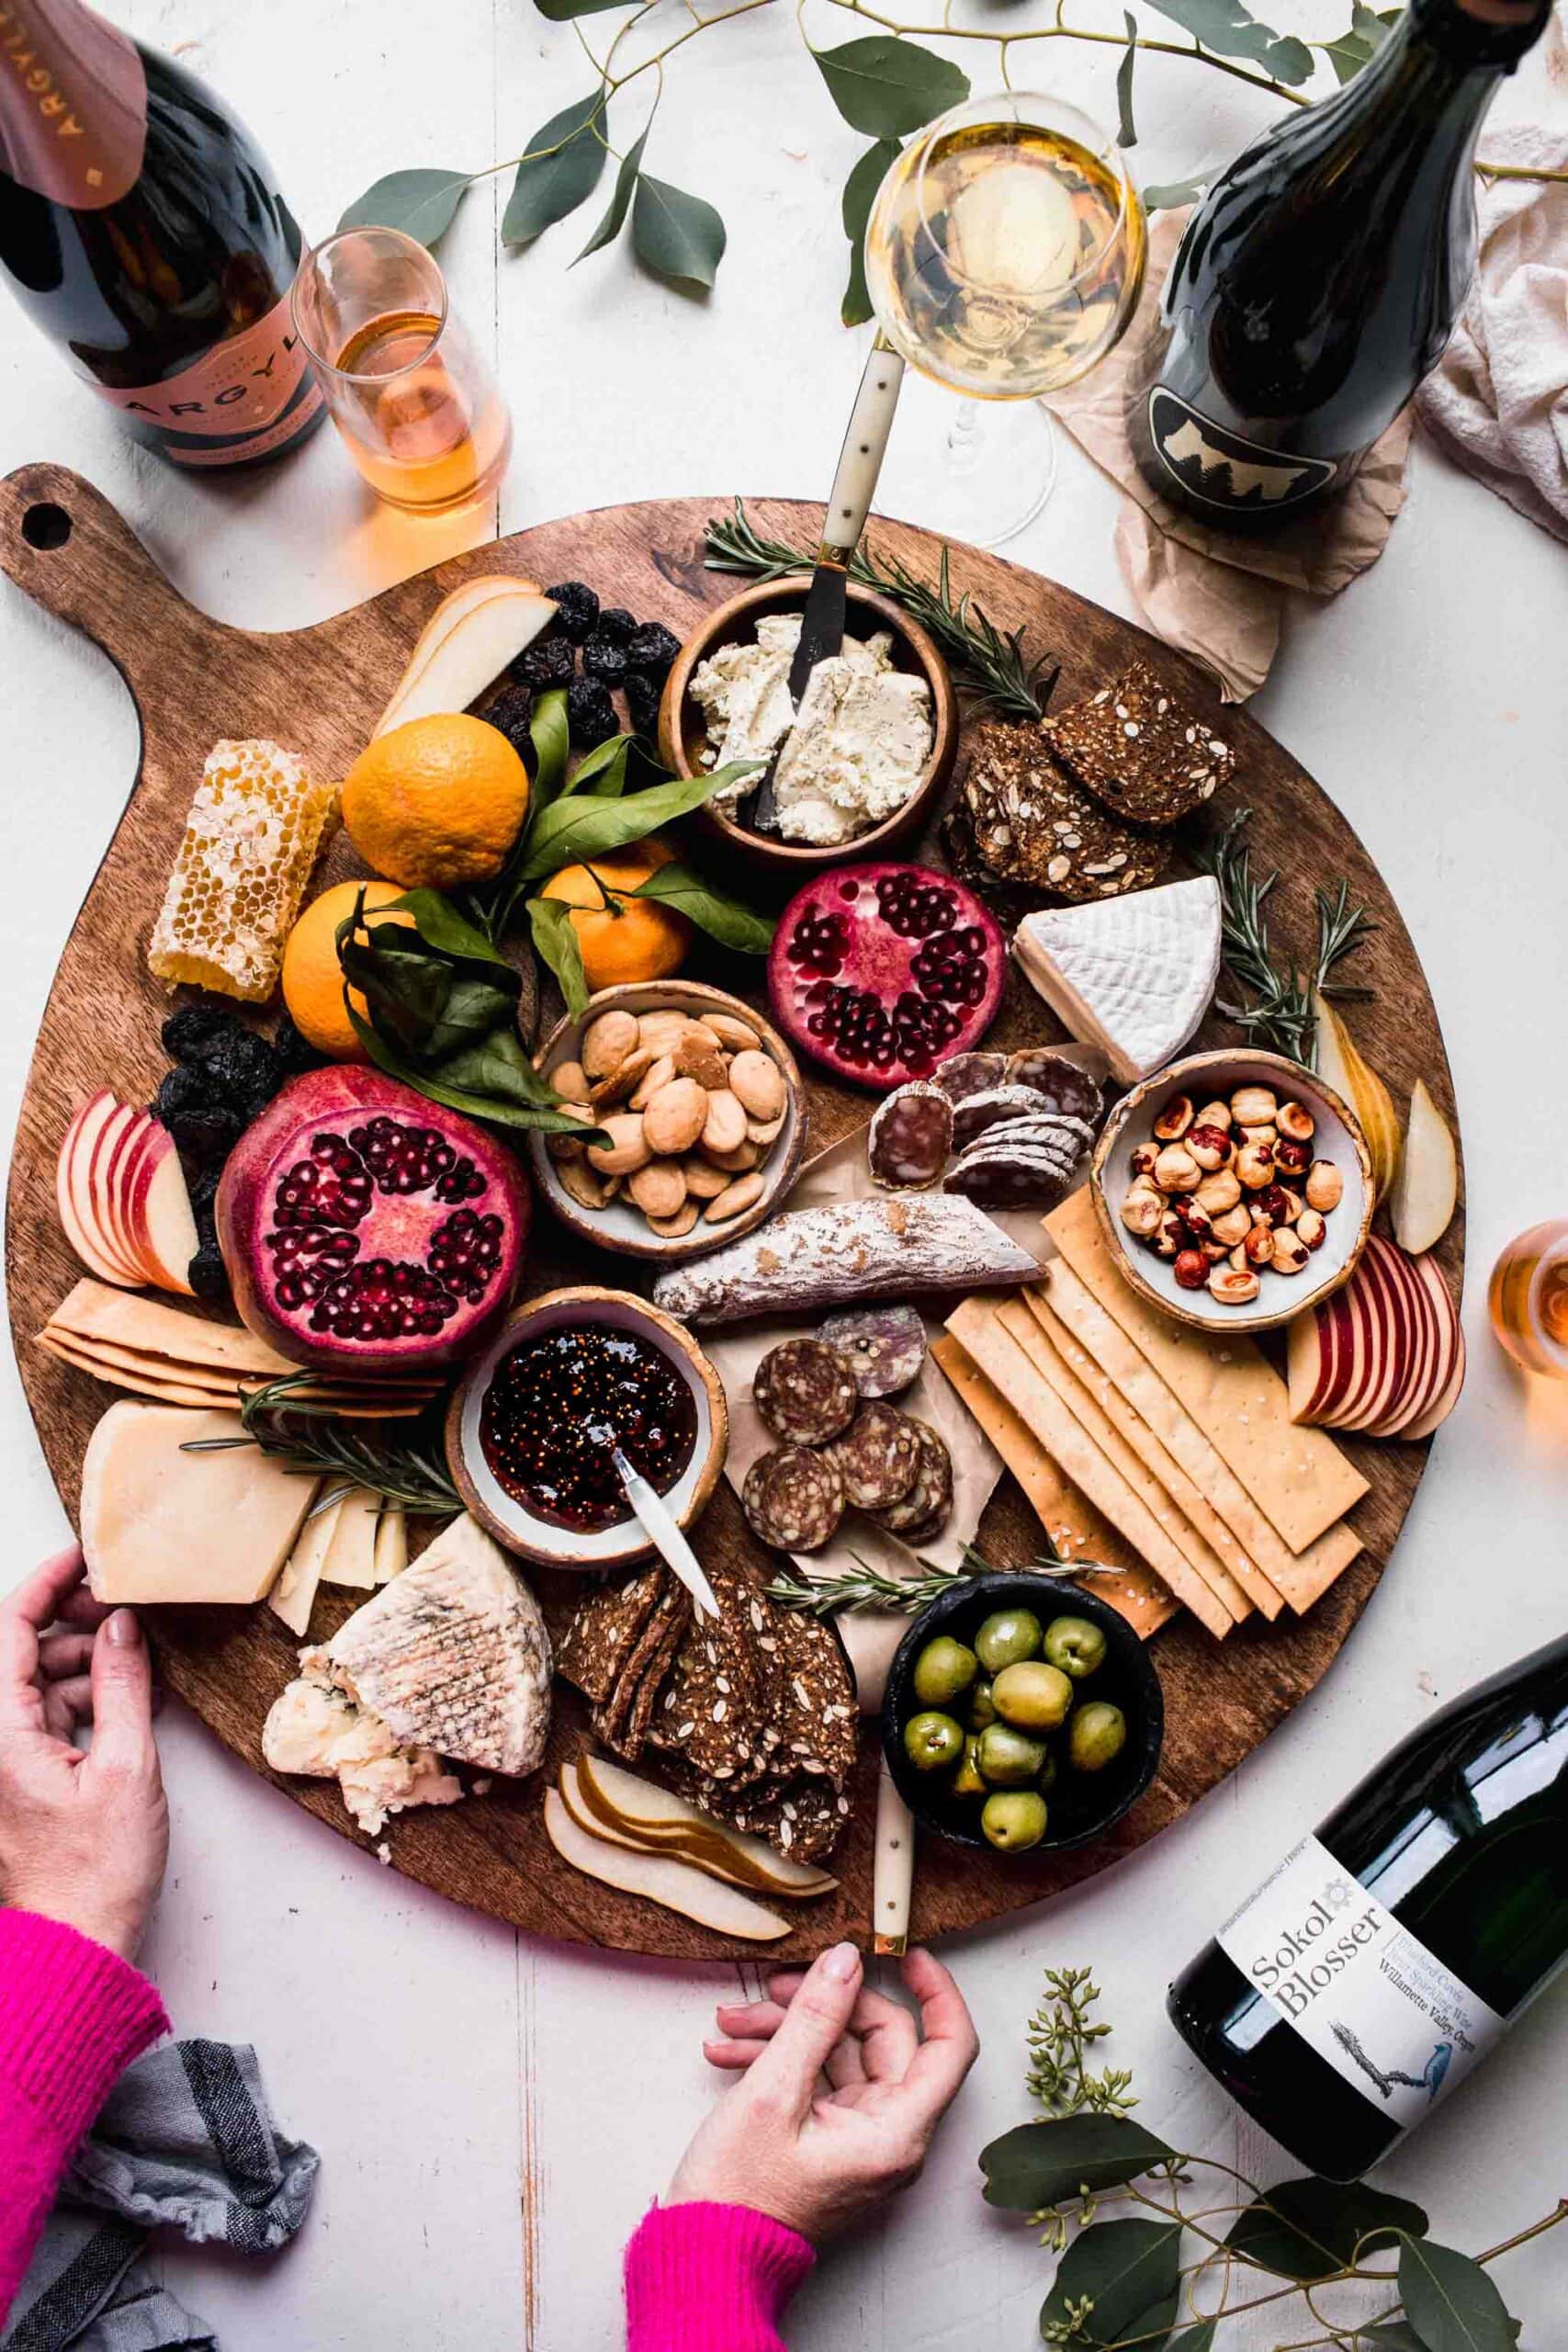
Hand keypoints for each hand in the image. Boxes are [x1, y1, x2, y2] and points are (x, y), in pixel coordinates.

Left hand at [0, 1547, 167, 1960]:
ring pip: (39, 1684)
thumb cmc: (94, 1874)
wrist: (75, 1946)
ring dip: (88, 1665)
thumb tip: (123, 1626)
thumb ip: (123, 1686)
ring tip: (143, 1667)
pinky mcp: (24, 1781)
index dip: (45, 1583)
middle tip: (130, 1614)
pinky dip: (88, 1702)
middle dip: (76, 1625)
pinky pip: (49, 1718)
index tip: (86, 1557)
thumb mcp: (125, 1768)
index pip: (6, 1630)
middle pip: (22, 1653)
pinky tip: (131, 1703)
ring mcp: (6, 1763)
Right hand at [666, 1941, 978, 2244]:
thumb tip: (847, 1961)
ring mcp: (860, 2140)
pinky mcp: (830, 2142)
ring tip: (732, 2024)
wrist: (705, 2256)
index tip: (906, 1952)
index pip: (950, 2046)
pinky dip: (780, 2059)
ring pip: (842, 2056)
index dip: (935, 1991)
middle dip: (824, 2004)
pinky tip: (731, 2053)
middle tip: (775, 1985)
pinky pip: (819, 2081)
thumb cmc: (740, 2195)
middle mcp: (890, 2138)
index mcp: (897, 2133)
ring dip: (787, 2031)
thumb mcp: (773, 2091)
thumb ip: (815, 2018)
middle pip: (882, 2041)